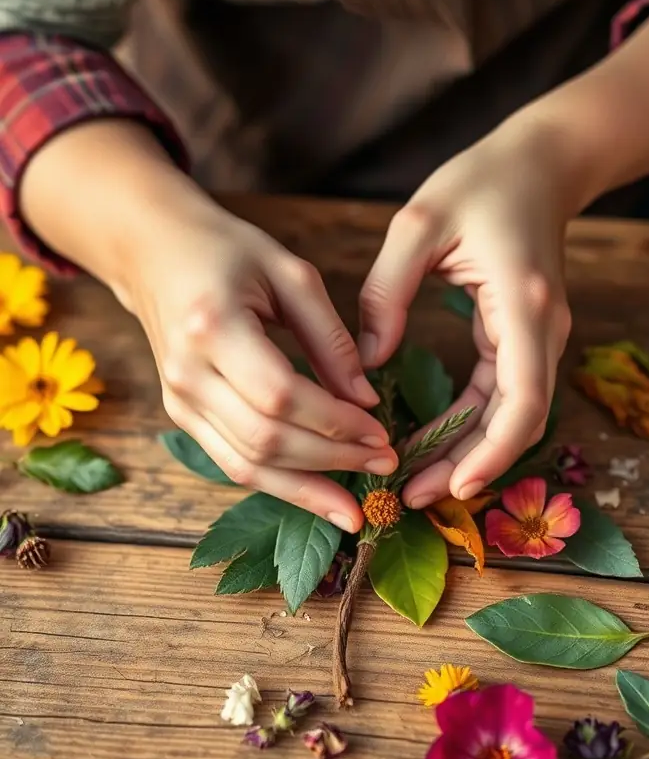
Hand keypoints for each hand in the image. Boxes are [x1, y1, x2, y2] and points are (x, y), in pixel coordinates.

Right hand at [124, 202, 397, 529]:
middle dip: (331, 460)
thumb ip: (330, 338)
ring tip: (354, 507)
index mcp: (212, 327)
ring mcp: (179, 400)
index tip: (380, 432)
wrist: (153, 252)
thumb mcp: (290, 274)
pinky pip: (232, 463)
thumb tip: (365, 400)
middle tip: (384, 464)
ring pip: (246, 465)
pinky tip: (316, 495)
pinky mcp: (182, 416)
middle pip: (265, 440)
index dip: (334, 422)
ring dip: (305, 489)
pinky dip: (278, 483)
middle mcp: (187, 373)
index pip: (280, 395)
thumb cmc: (226, 251)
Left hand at [358, 116, 577, 507]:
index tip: (455, 487)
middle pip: (520, 421)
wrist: (541, 164)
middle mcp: (544, 330)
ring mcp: (540, 338)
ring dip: (470, 453)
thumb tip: (368, 361)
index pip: (523, 399)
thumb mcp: (418, 224)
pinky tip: (431, 444)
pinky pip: (502, 396)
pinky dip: (471, 426)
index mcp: (524, 305)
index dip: (494, 451)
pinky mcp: (526, 339)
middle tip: (413, 498)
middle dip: (471, 466)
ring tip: (415, 482)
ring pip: (513, 417)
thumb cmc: (480, 182)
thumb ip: (386, 292)